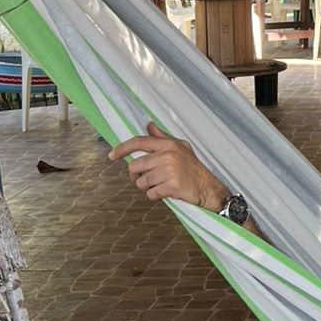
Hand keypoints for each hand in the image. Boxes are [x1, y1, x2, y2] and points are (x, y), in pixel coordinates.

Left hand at [108, 122, 226, 210]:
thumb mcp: (180, 148)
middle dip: (137, 176)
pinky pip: (151, 193)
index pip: (139, 142)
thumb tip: (149, 125)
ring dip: (147, 187)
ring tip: (160, 185)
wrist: (208, 188)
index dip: (122, 148)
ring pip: (141, 182)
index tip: (112, 155)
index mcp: (168, 145)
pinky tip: (166, 192)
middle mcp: (168, 156)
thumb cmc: (193, 168)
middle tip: (147, 178)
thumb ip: (162, 137)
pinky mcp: (172, 186)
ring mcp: (170, 171)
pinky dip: (155, 196)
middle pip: (135, 166)